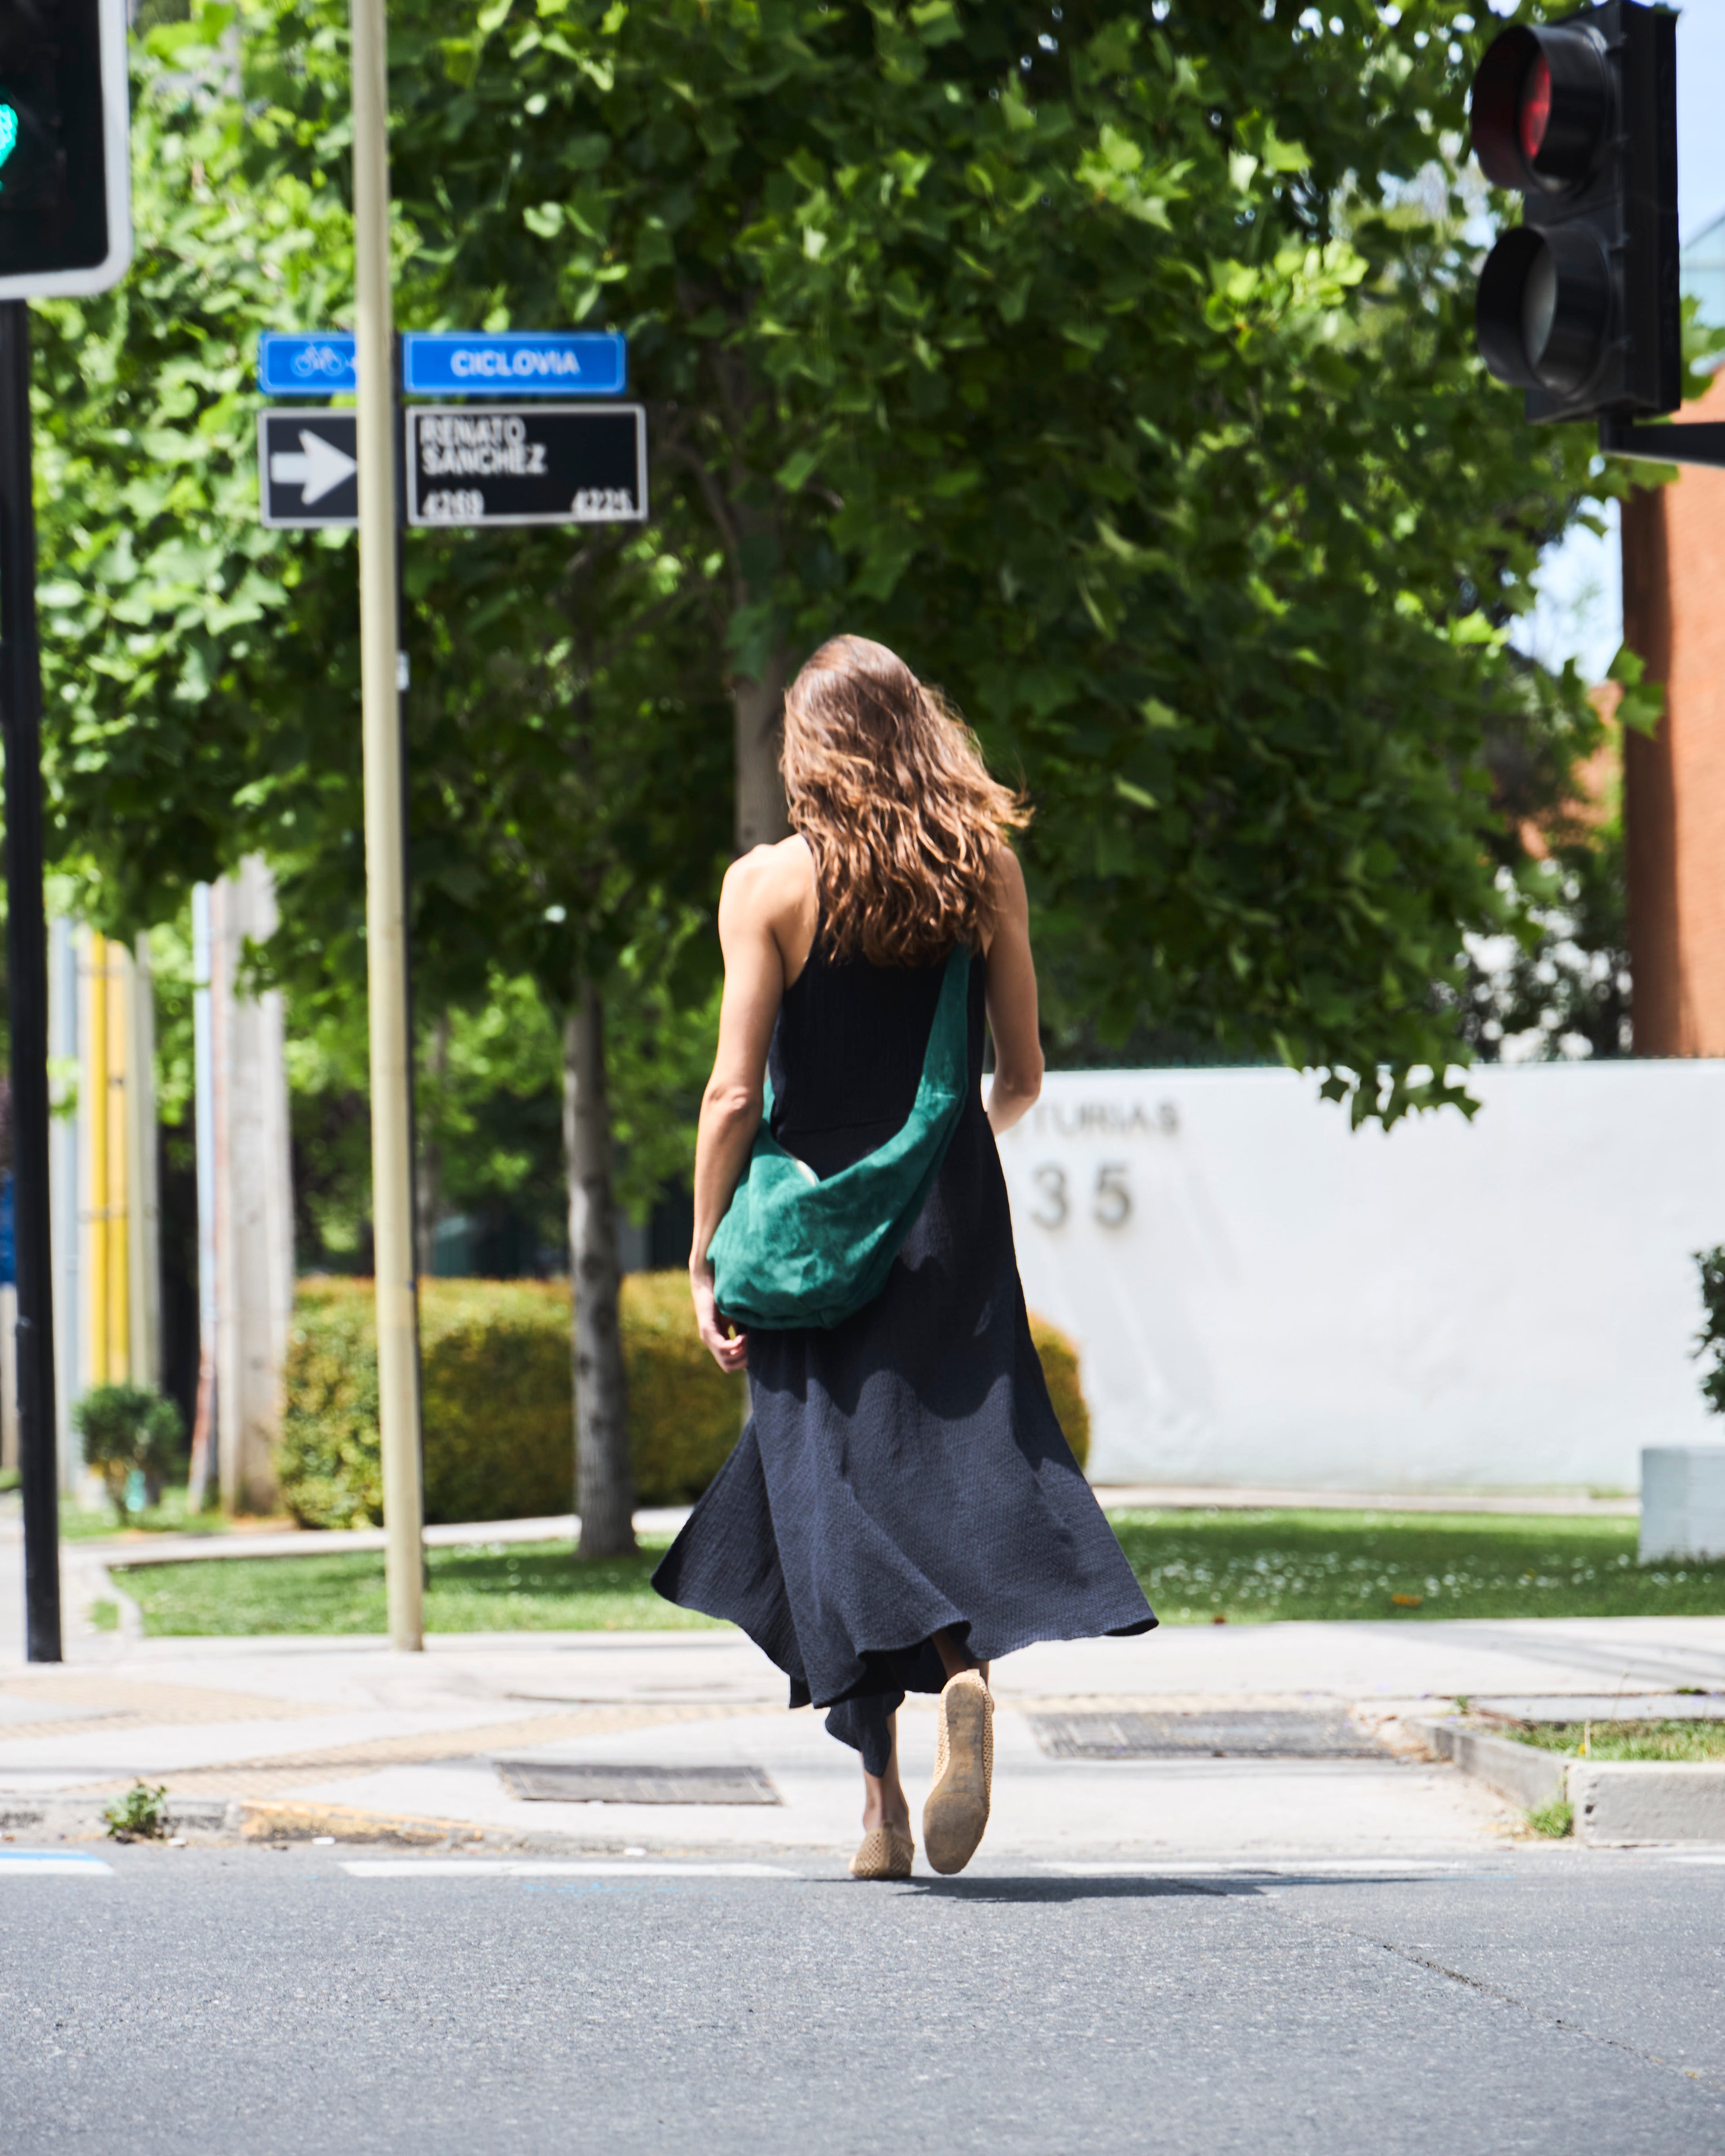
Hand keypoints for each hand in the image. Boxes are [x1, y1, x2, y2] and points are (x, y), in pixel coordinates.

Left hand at [691, 1259, 747, 1373]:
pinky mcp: (707, 1329)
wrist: (707, 1279)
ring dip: (741, 1353)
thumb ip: (744, 1328)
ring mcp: (707, 1338)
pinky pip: (723, 1347)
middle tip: (753, 1345)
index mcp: (717, 1340)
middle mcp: (711, 1342)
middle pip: (728, 1367)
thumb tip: (761, 1341)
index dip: (744, 1361)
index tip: (756, 1348)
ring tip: (748, 1338)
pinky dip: (736, 1345)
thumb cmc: (723, 1295)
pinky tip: (744, 1336)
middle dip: (744, 1360)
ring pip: (726, 1361)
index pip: (730, 1363)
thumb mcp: (737, 1316)